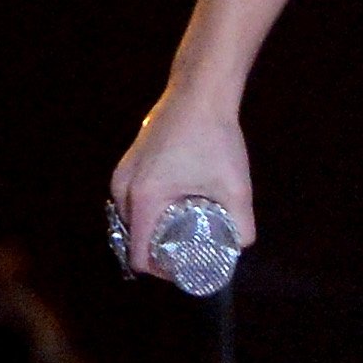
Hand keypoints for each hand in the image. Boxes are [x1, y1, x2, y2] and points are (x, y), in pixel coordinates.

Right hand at [111, 84, 255, 274]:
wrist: (200, 92)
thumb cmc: (215, 137)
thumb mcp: (235, 186)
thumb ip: (241, 222)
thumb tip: (241, 246)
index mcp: (143, 198)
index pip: (137, 254)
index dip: (160, 270)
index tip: (183, 269)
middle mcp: (123, 189)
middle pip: (133, 237)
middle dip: (159, 250)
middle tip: (188, 251)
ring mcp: (121, 174)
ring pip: (131, 218)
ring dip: (153, 229)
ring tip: (183, 231)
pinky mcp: (128, 162)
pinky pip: (132, 199)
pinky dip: (149, 210)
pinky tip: (174, 208)